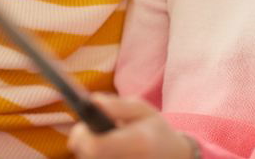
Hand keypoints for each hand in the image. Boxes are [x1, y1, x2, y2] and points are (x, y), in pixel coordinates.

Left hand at [67, 94, 193, 158]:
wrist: (173, 158)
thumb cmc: (155, 131)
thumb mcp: (143, 110)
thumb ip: (116, 105)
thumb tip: (92, 101)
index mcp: (138, 143)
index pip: (96, 146)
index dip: (81, 136)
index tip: (81, 127)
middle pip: (87, 156)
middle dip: (82, 143)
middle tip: (90, 133)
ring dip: (89, 152)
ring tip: (107, 142)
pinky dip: (97, 157)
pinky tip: (110, 152)